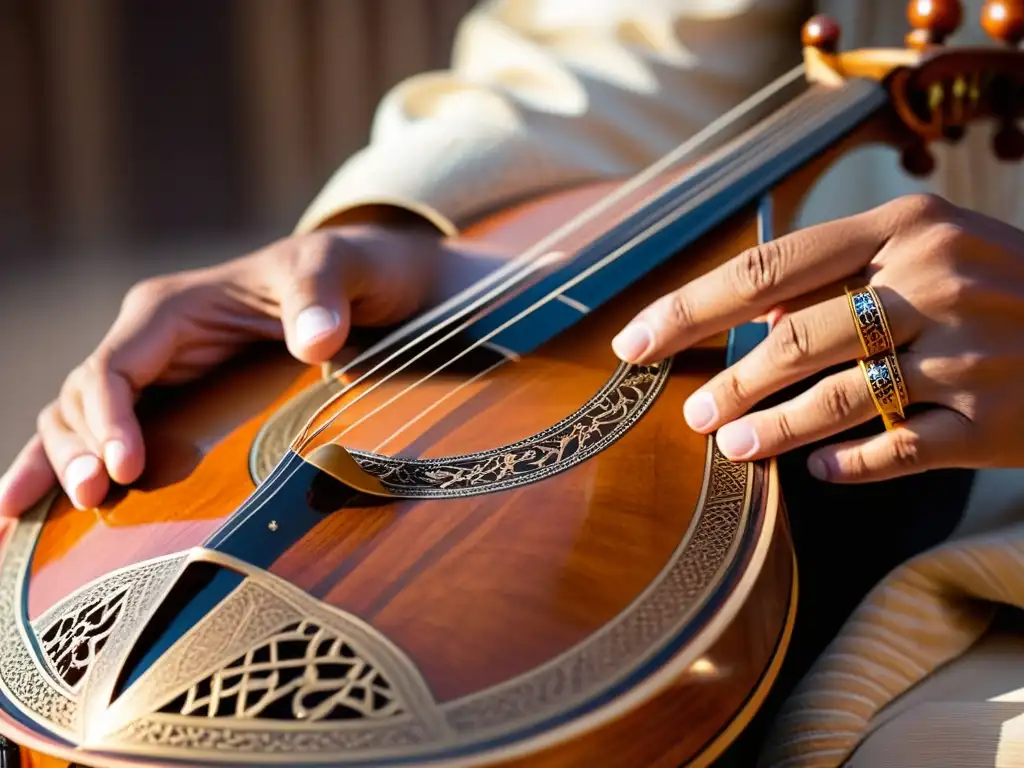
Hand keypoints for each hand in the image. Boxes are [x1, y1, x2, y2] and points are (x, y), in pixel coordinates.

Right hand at [0, 224, 497, 516]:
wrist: (365, 282)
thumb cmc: (346, 271)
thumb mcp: (341, 270)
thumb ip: (323, 299)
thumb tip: (315, 342)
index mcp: (173, 310)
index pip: (115, 368)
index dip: (108, 419)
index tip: (124, 469)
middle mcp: (152, 342)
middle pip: (82, 400)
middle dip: (75, 450)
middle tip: (92, 500)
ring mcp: (160, 374)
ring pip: (79, 421)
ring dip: (57, 465)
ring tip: (28, 524)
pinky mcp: (175, 403)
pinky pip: (108, 435)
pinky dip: (68, 467)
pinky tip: (33, 518)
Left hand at [611, 193, 1023, 482]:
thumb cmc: (1000, 280)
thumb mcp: (929, 245)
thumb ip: (841, 272)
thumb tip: (749, 315)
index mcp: (906, 229)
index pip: (767, 268)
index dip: (689, 308)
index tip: (634, 341)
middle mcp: (936, 284)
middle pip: (797, 338)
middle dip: (730, 381)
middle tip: (692, 413)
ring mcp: (970, 357)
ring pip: (841, 401)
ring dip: (772, 429)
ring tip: (729, 446)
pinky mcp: (997, 425)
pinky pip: (899, 452)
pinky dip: (849, 465)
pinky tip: (819, 473)